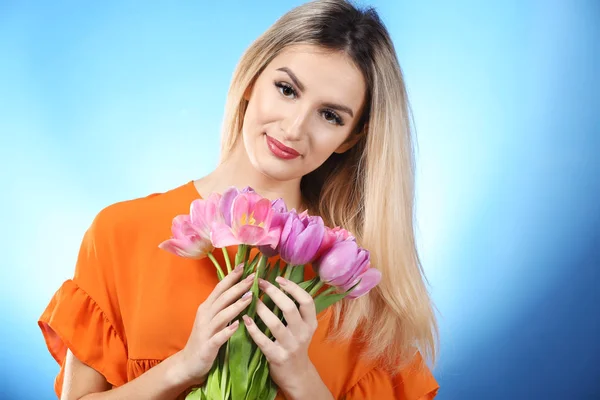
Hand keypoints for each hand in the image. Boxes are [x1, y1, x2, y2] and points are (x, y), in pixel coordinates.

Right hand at [179, 263, 254, 385]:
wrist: (188, 363)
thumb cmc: (204, 338)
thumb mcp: (212, 319)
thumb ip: (223, 306)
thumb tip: (240, 290)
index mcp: (207, 307)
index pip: (220, 288)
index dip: (231, 276)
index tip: (245, 265)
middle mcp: (205, 316)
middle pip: (223, 298)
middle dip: (238, 286)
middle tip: (253, 277)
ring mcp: (206, 330)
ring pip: (222, 315)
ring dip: (236, 305)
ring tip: (250, 297)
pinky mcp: (208, 346)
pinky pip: (219, 337)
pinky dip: (228, 330)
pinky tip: (238, 325)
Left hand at [243, 276, 327, 398]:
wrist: (297, 375)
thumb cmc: (296, 345)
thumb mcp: (303, 328)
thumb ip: (295, 310)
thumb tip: (279, 283)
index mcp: (310, 323)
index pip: (307, 301)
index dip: (293, 288)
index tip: (279, 279)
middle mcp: (303, 333)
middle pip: (289, 308)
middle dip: (274, 292)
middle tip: (260, 283)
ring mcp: (290, 346)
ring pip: (275, 324)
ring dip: (261, 309)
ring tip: (251, 299)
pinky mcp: (277, 357)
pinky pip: (263, 341)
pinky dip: (252, 329)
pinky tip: (245, 319)